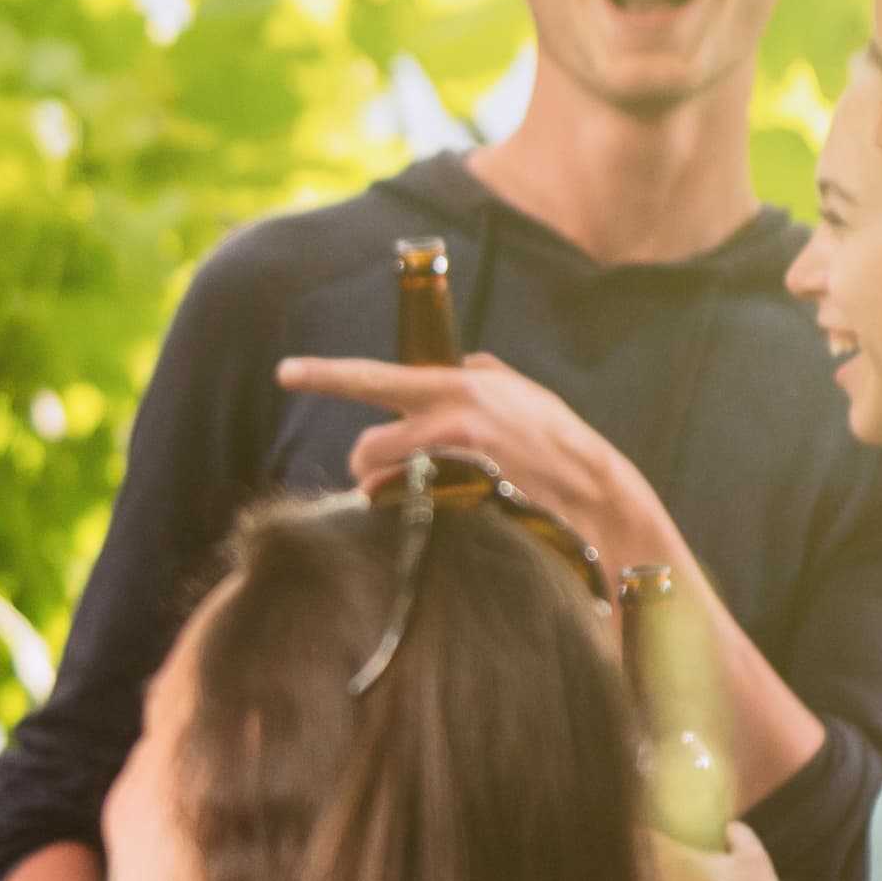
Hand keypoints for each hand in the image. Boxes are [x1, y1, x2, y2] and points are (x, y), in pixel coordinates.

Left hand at [272, 351, 689, 577]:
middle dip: (369, 467)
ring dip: (389, 497)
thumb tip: (460, 360)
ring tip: (428, 498)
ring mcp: (450, 466)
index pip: (374, 376)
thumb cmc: (558, 443)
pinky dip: (411, 520)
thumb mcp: (522, 393)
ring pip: (379, 487)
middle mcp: (447, 422)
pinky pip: (405, 516)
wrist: (595, 498)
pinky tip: (445, 517)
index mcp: (456, 387)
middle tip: (394, 475)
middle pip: (365, 447)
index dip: (324, 373)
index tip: (285, 372)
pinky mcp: (454, 505)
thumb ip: (483, 374)